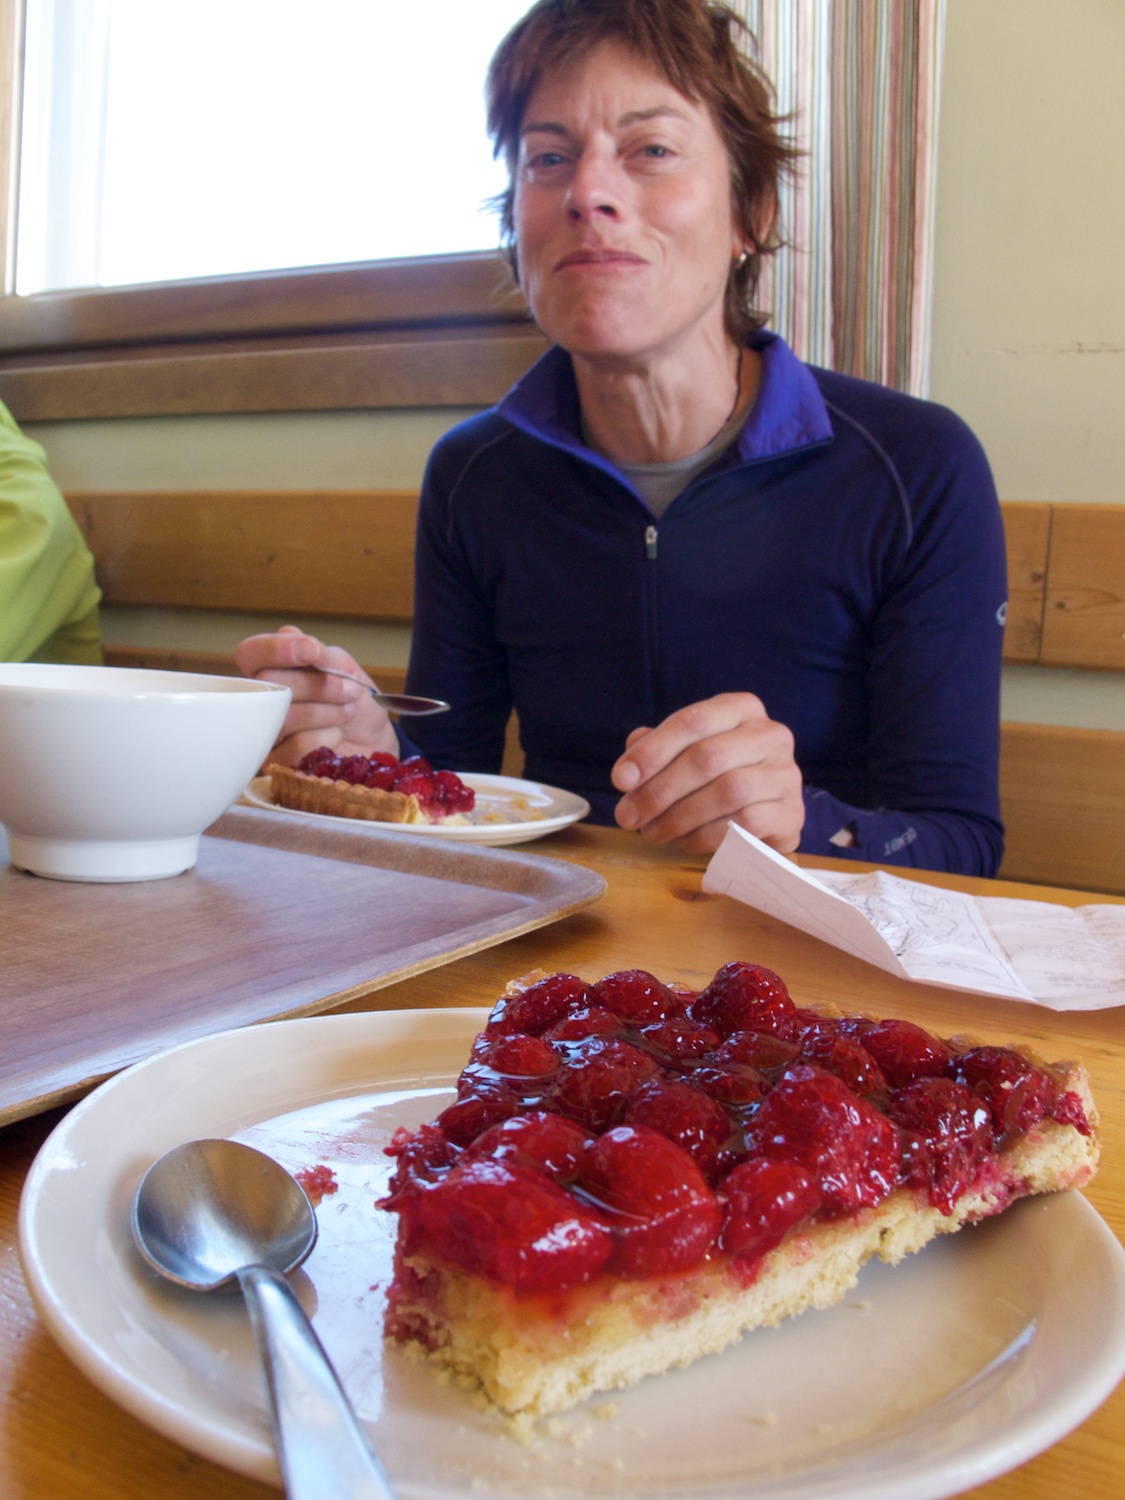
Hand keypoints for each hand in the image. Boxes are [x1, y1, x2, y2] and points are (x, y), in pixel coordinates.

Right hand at [234, 625, 399, 765]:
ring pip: (283, 715)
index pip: (250, 653)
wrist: (374, 740)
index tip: (312, 651)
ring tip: (347, 712)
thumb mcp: (344, 669)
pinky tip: (335, 735)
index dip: (277, 649)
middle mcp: (261, 697)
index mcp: (271, 667)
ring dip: (325, 711)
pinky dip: (325, 736)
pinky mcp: (276, 761)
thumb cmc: (353, 700)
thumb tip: (291, 635)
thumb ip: (319, 654)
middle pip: (269, 683)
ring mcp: (264, 731)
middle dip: (316, 685)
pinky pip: (295, 745)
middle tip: (348, 690)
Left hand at [611, 693, 804, 854]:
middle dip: (658, 791)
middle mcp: (770, 734)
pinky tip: (682, 841)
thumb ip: (657, 750)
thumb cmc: (719, 775)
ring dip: (678, 817)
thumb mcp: (687, 751)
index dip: (651, 752)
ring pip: (726, 792)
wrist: (768, 811)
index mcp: (741, 709)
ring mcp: (786, 774)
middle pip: (706, 758)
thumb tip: (629, 769)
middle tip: (627, 816)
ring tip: (650, 832)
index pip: (692, 722)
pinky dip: (704, 836)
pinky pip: (743, 825)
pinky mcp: (792, 814)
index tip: (620, 779)